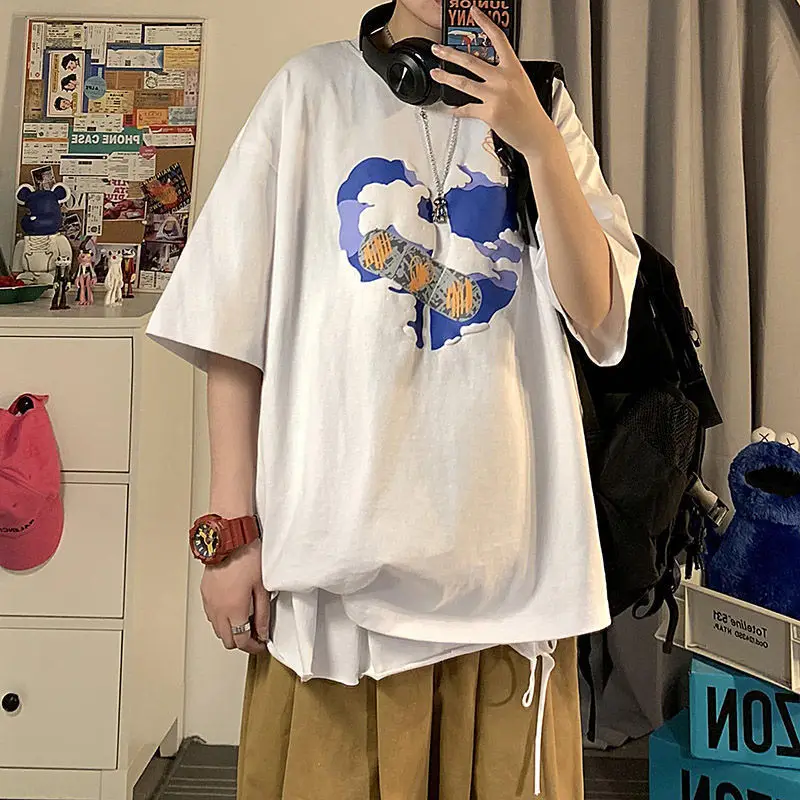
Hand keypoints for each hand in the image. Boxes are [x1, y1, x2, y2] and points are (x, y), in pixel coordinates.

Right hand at [200, 539, 268, 654]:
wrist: (229, 539)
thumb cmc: (247, 557)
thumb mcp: (262, 587)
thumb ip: (262, 614)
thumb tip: (263, 632)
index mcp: (234, 610)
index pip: (241, 642)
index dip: (253, 647)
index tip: (261, 643)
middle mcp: (218, 610)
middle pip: (227, 641)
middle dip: (242, 641)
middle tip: (255, 633)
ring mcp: (209, 602)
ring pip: (217, 630)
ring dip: (230, 630)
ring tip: (245, 620)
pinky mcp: (205, 593)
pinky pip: (211, 615)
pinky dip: (221, 619)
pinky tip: (232, 608)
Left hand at [430, 5, 557, 157]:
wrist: (536, 133)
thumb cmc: (529, 111)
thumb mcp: (521, 84)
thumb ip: (504, 73)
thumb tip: (486, 68)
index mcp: (513, 68)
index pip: (498, 39)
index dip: (485, 23)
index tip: (474, 13)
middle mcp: (503, 79)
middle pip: (471, 60)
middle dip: (450, 54)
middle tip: (438, 50)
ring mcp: (495, 96)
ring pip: (463, 83)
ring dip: (445, 78)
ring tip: (436, 74)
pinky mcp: (489, 113)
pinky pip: (467, 109)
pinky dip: (457, 110)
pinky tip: (452, 109)